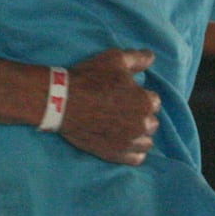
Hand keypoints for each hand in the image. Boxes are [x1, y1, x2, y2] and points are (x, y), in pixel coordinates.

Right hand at [60, 49, 159, 164]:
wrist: (61, 102)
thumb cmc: (89, 79)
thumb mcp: (114, 60)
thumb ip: (137, 58)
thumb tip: (151, 57)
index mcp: (145, 102)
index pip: (153, 101)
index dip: (139, 96)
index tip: (126, 94)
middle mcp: (141, 125)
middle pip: (150, 122)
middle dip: (140, 116)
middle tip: (122, 110)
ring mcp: (128, 142)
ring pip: (145, 142)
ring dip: (139, 135)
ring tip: (123, 127)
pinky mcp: (115, 155)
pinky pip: (136, 159)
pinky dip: (132, 152)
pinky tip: (123, 142)